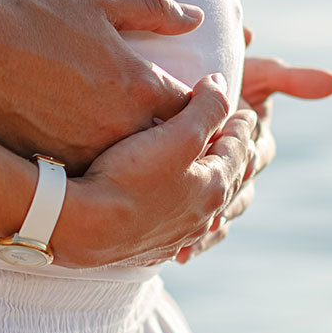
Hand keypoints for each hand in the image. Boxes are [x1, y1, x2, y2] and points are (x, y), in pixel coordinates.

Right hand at [0, 0, 207, 171]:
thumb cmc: (32, 18)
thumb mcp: (98, 0)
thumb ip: (153, 8)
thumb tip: (196, 18)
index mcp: (139, 86)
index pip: (190, 111)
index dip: (191, 110)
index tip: (182, 107)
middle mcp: (120, 127)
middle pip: (164, 149)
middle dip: (167, 143)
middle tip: (162, 139)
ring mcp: (86, 154)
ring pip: (127, 171)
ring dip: (131, 163)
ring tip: (125, 154)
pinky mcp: (53, 170)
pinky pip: (89, 181)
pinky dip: (94, 173)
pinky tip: (91, 168)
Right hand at [49, 73, 257, 268]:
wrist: (85, 227)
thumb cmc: (130, 176)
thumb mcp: (177, 133)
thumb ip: (206, 107)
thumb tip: (221, 84)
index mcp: (215, 186)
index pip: (238, 148)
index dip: (241, 126)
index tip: (246, 113)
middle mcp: (202, 216)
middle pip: (225, 179)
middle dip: (232, 156)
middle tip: (232, 139)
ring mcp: (176, 236)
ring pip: (202, 206)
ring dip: (208, 186)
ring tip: (206, 173)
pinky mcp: (149, 248)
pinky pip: (176, 227)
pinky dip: (182, 211)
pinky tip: (172, 210)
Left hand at [174, 28, 331, 263]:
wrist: (188, 90)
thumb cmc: (226, 75)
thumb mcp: (258, 73)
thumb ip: (292, 79)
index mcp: (259, 145)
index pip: (256, 157)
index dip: (243, 160)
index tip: (230, 165)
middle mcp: (244, 172)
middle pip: (239, 193)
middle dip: (224, 203)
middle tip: (207, 213)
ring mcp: (221, 191)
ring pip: (222, 216)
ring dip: (210, 230)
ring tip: (192, 240)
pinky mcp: (199, 205)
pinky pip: (202, 232)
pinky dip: (195, 244)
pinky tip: (180, 256)